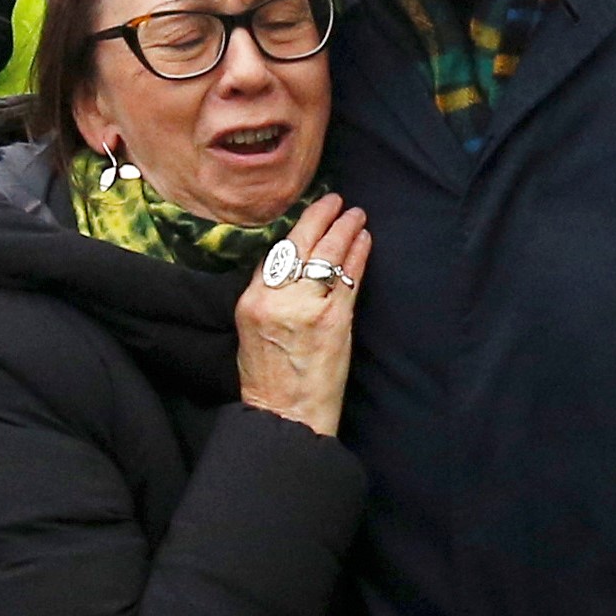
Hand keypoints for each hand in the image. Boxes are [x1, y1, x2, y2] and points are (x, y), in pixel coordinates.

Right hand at [235, 194, 368, 436]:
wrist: (286, 415)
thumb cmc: (268, 379)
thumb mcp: (250, 331)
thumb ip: (266, 297)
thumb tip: (287, 269)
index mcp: (251, 301)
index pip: (274, 255)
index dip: (295, 231)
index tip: (310, 217)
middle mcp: (275, 299)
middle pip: (298, 245)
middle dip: (320, 217)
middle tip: (336, 199)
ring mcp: (306, 307)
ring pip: (326, 256)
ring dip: (345, 230)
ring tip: (357, 215)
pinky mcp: (334, 319)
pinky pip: (348, 278)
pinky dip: (359, 255)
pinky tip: (365, 240)